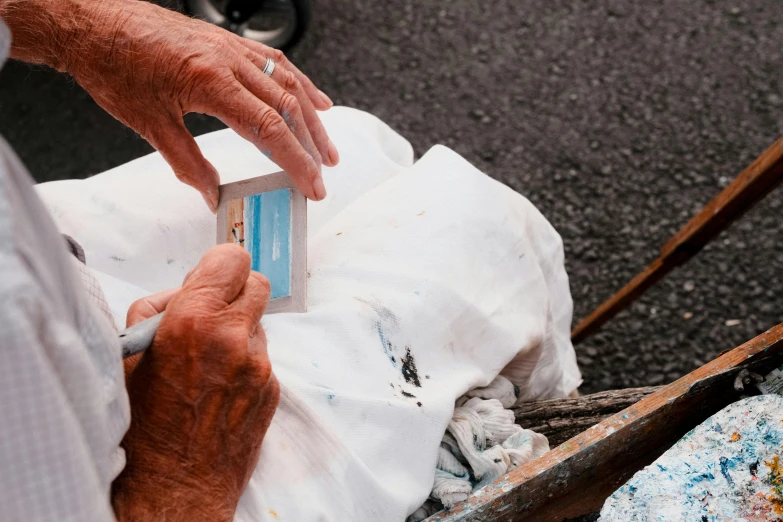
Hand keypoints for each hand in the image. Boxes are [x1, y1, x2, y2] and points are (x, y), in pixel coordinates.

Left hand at [3, 0, 337, 209]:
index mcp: (211, 82)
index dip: (296, 161)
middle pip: (288, 107)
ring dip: (312, 118)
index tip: (311, 185)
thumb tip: (210, 193)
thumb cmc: (115, 65)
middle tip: (322, 174)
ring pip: (289, 83)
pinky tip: (314, 99)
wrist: (95, 24)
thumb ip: (187, 162)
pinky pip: (275, 62)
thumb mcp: (149, 124)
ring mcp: (232, 48)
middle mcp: (229, 60)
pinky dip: (300, 84)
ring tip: (325, 146)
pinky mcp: (228, 43)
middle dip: (311, 146)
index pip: (269, 129)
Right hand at [112, 244, 279, 520]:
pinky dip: (244, 361)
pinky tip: (219, 386)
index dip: (220, 265)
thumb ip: (157, 309)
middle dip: (234, 291)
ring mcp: (260, 365)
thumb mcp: (129, 355)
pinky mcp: (273, 388)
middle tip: (211, 312)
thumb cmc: (142, 425)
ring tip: (207, 360)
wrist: (174, 487)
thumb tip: (185, 291)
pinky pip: (262, 357)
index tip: (210, 277)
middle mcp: (235, 338)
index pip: (232, 258)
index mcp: (194, 321)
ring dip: (238, 329)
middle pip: (257, 282)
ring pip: (259, 323)